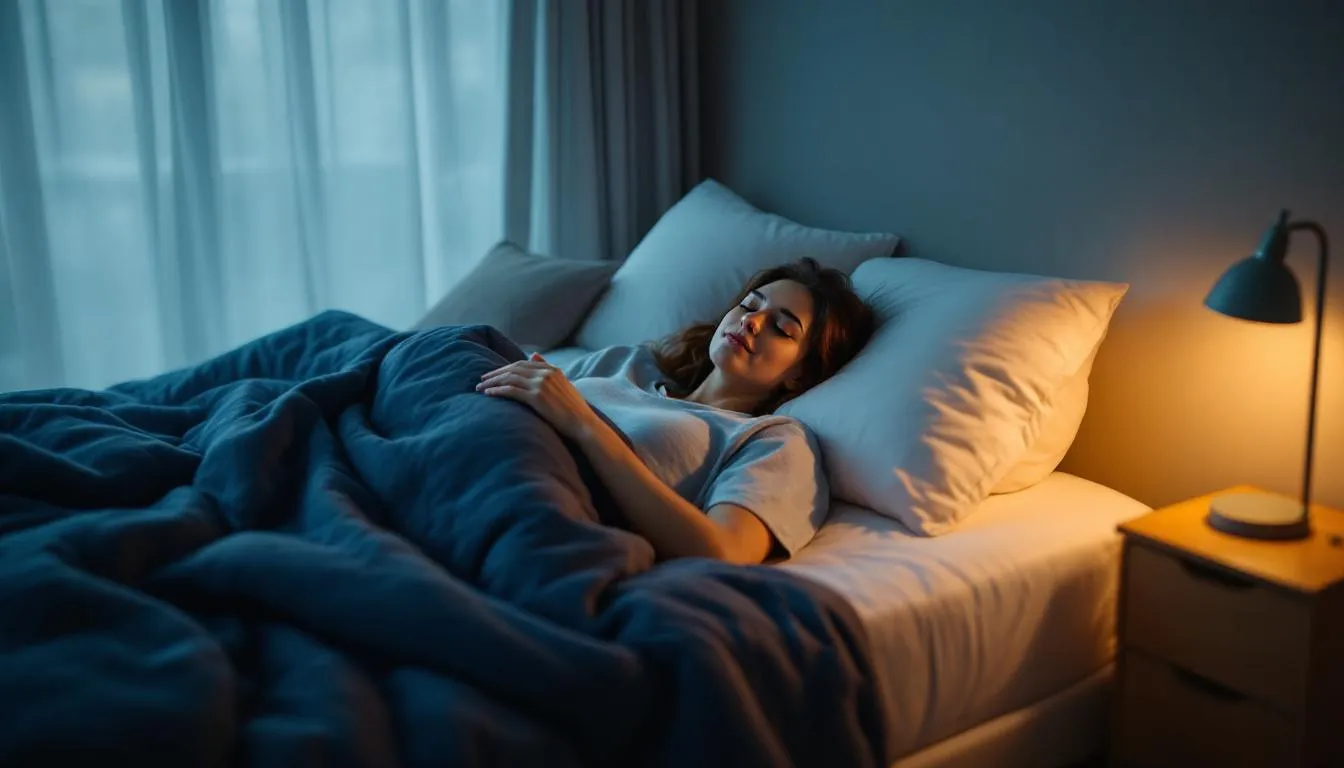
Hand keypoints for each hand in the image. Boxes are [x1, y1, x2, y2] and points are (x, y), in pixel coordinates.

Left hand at [476, 353, 596, 438]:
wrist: (582, 424)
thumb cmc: (574, 409)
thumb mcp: (563, 384)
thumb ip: (548, 369)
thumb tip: (534, 355)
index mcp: (552, 369)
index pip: (522, 364)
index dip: (505, 368)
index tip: (494, 374)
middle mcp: (546, 373)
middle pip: (513, 369)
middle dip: (495, 373)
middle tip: (482, 379)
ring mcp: (541, 384)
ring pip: (509, 378)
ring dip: (492, 382)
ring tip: (480, 387)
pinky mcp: (536, 397)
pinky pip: (511, 390)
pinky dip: (497, 391)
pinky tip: (489, 394)